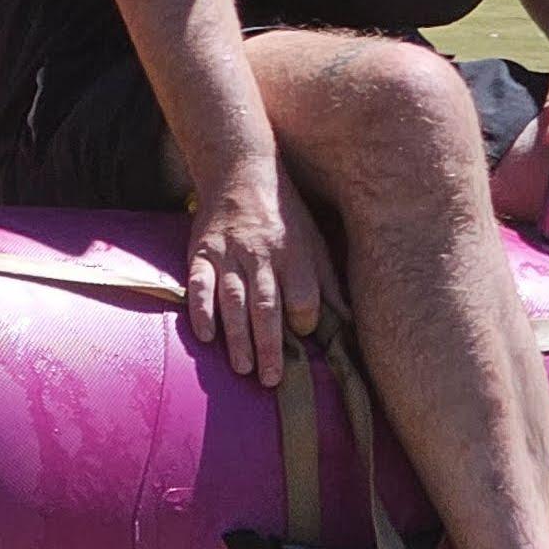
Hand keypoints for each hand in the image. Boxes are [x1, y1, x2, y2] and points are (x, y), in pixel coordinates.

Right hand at [184, 170, 325, 388]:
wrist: (238, 169)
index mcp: (294, 251)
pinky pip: (199, 284)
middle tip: (272, 379)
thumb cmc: (285, 213)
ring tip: (243, 368)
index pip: (303, 294)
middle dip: (270, 344)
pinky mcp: (201, 251)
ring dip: (238, 336)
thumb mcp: (315, 241)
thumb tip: (350, 325)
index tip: (304, 334)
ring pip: (233, 299)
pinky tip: (206, 336)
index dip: (305, 318)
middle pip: (267, 303)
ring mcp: (228, 253)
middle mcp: (261, 253)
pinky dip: (201, 310)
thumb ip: (329, 283)